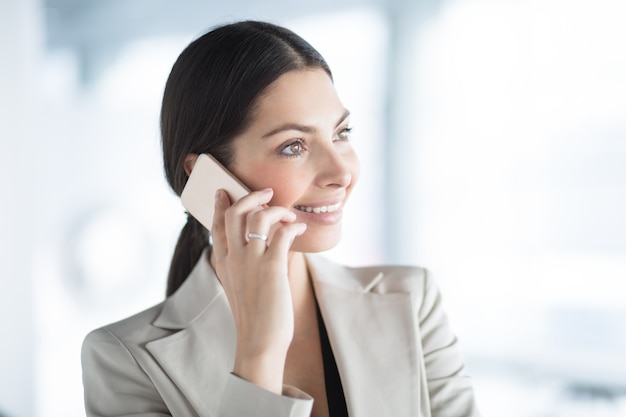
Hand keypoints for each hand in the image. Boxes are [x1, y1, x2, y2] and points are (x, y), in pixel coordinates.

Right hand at [210, 188, 305, 393]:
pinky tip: (300, 230)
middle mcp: (234, 258)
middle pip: (235, 212)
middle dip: (251, 196)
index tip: (226, 190)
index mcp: (223, 262)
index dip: (221, 204)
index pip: (217, 224)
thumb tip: (258, 245)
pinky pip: (282, 233)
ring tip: (290, 217)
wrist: (259, 341)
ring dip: (277, 210)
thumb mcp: (240, 286)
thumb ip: (242, 265)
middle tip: (267, 193)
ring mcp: (251, 261)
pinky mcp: (271, 267)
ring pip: (258, 216)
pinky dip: (293, 226)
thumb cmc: (254, 315)